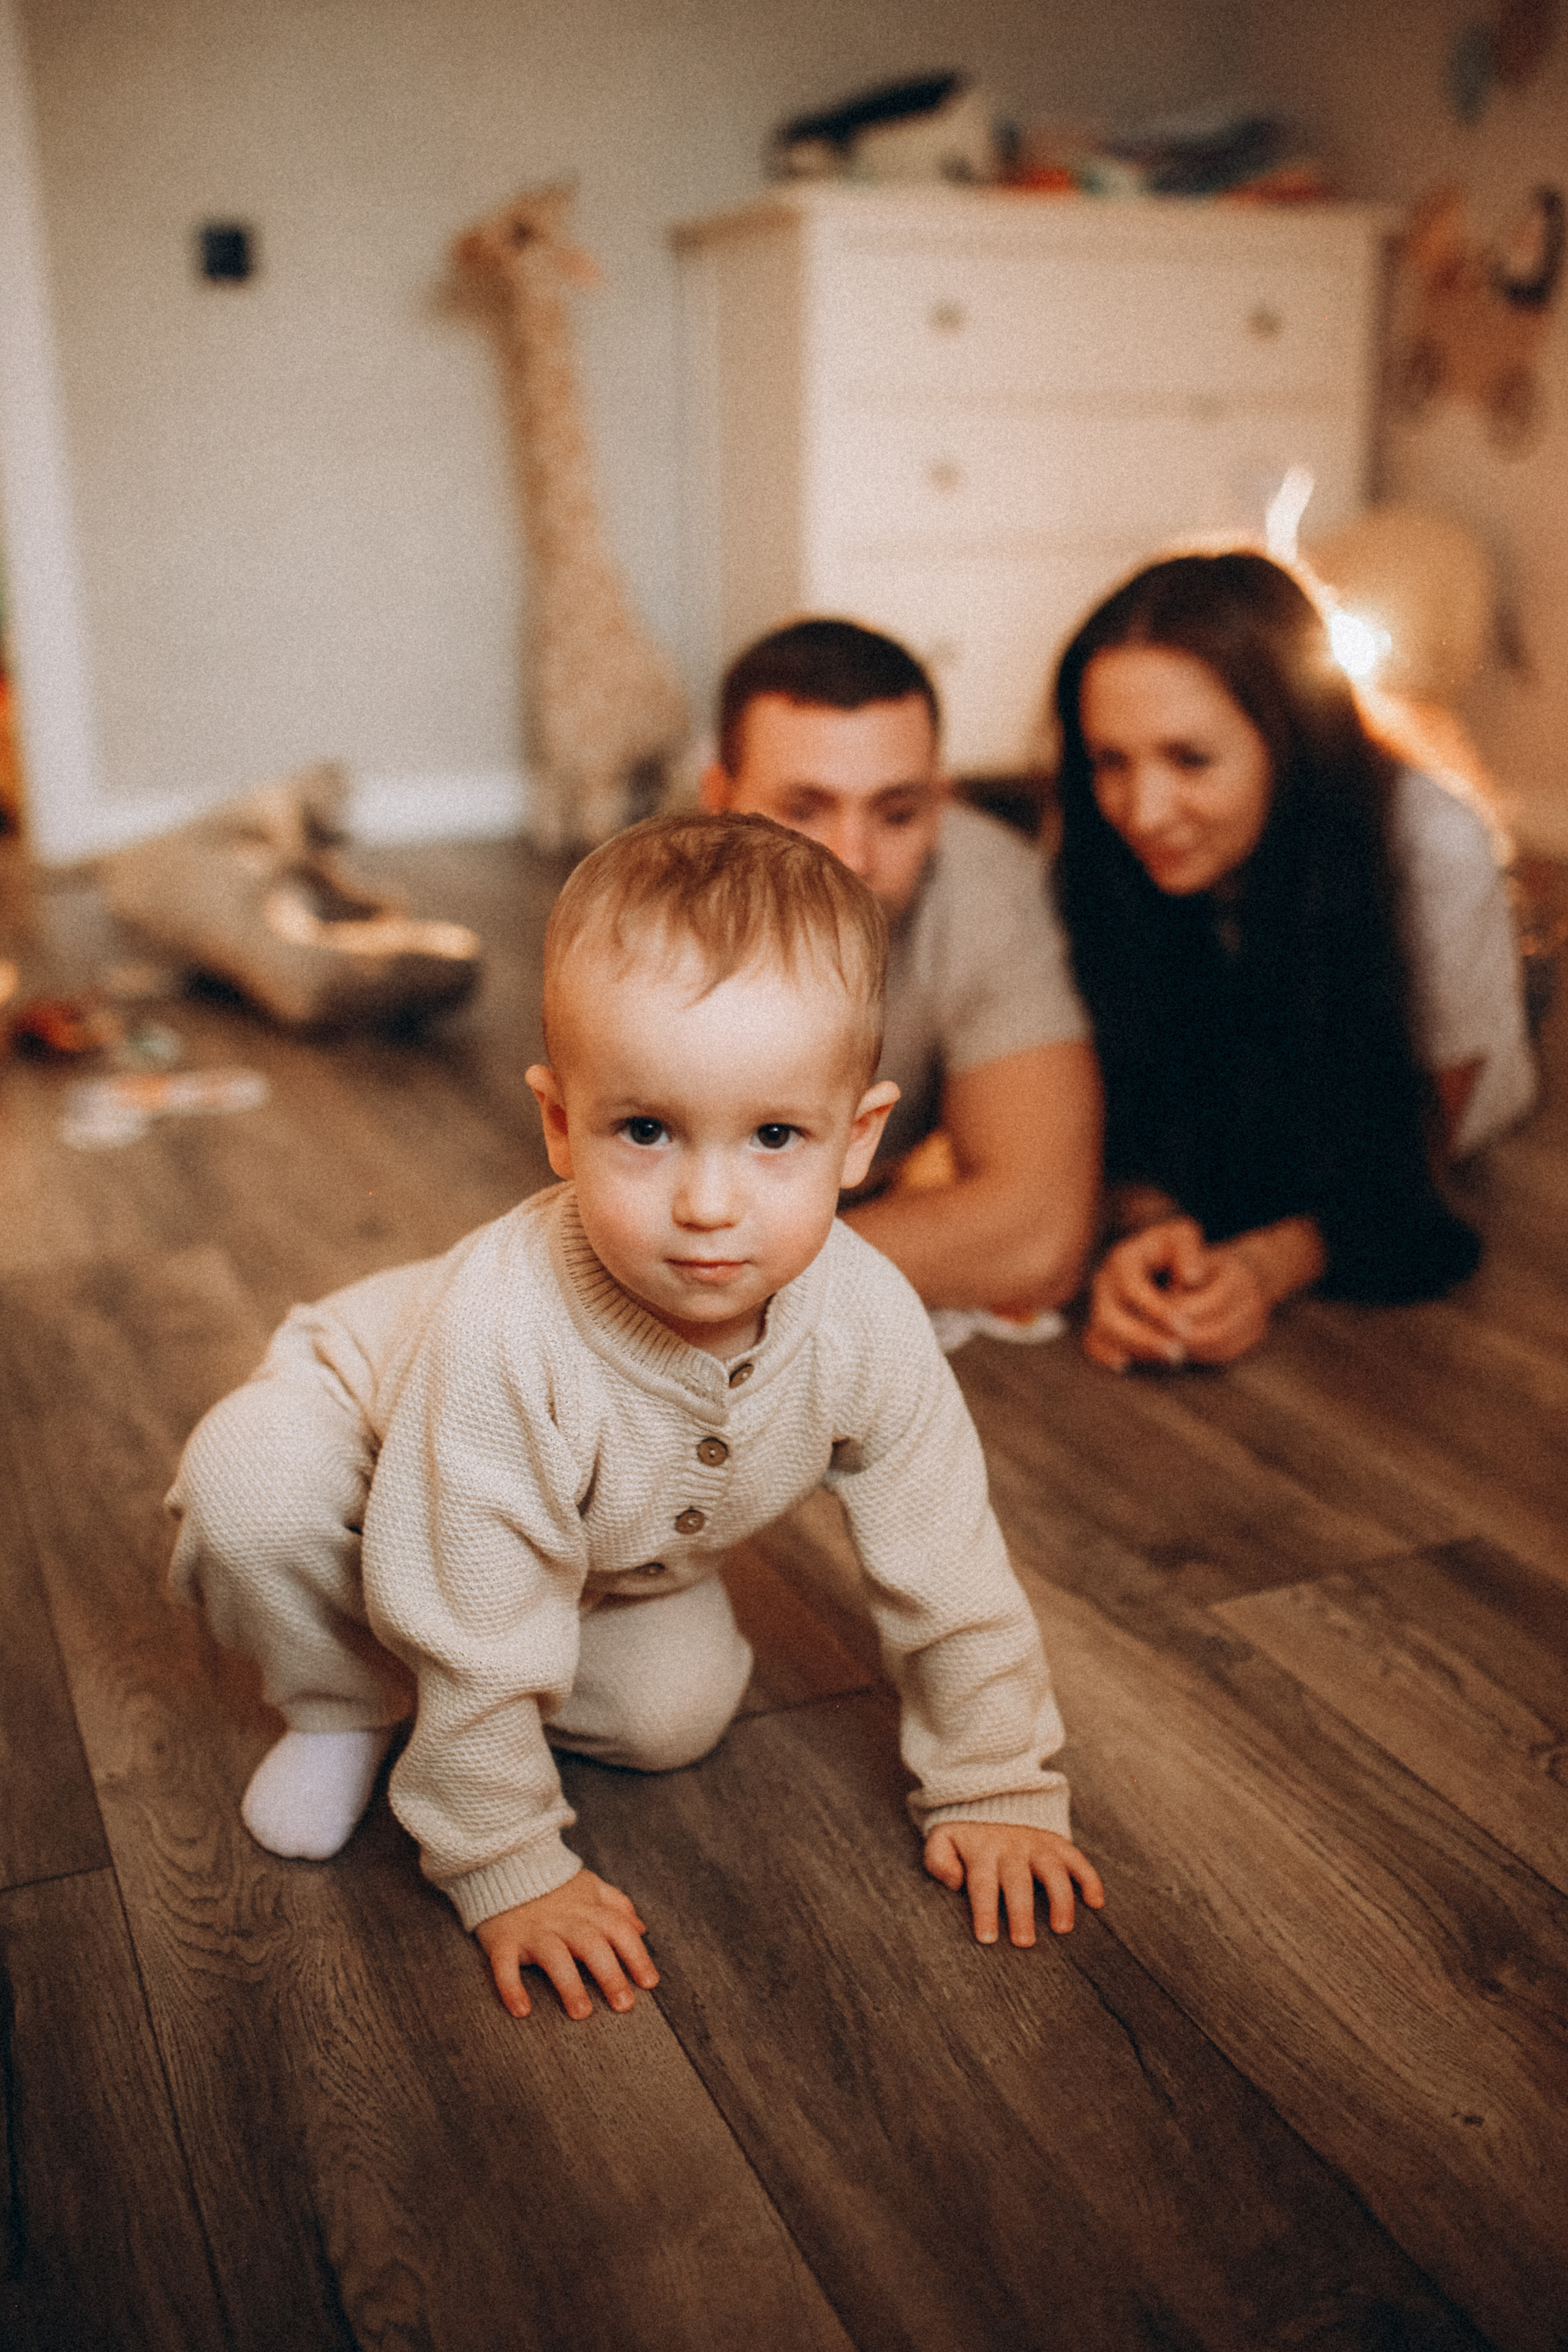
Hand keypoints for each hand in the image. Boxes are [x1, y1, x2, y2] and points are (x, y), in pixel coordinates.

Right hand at [474, 1869, 658, 2019]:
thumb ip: (617, 1905)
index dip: (637, 1956)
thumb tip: (641, 1928)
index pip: (619, 1930)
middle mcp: (563, 1920)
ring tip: (582, 2013)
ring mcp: (533, 1930)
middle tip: (624, 2006)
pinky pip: (505, 1964)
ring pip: (554, 1957)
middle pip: (592, 1946)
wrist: (504, 1862)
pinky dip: (512, 1987)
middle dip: (610, 1975)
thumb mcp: (590, 1885)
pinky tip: (522, 2010)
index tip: (650, 1983)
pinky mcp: (503, 1939)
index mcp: (587, 1908)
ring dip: (569, 1985)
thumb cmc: (554, 1883)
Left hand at [924, 1822, 1104, 1943]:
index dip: (985, 1911)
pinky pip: (1077, 1859)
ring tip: (1062, 1928)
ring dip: (1060, 1899)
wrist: (993, 1796)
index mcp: (982, 1852)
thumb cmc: (966, 1833)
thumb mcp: (942, 1839)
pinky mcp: (1057, 1843)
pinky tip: (1096, 1902)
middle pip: (1018, 1882)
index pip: (983, 1884)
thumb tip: (954, 1882)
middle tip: (1024, 1942)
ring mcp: (1037, 1845)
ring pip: (1053, 1871)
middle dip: (1021, 1912)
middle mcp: (1012, 1849)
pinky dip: (1090, 1879)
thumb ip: (938, 1859)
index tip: (988, 1939)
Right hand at [1083, 1215, 1218, 1370]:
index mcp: (1123, 1259)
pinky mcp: (1101, 1319)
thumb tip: (1191, 1279)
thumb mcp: (1183, 1237)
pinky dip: (1105, 1354)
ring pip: (1103, 1331)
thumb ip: (1189, 1252)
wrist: (1163, 1257)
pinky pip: (1092, 1341)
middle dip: (1143, 1338)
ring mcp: (1099, 1301)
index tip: (1186, 1327)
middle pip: (1110, 1315)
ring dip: (1134, 1349)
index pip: (1132, 1288)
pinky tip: (1126, 1365)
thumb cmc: (1176, 1248)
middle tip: (1178, 1353)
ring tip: (1169, 1358)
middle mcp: (1104, 1280)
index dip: (1157, 1310)